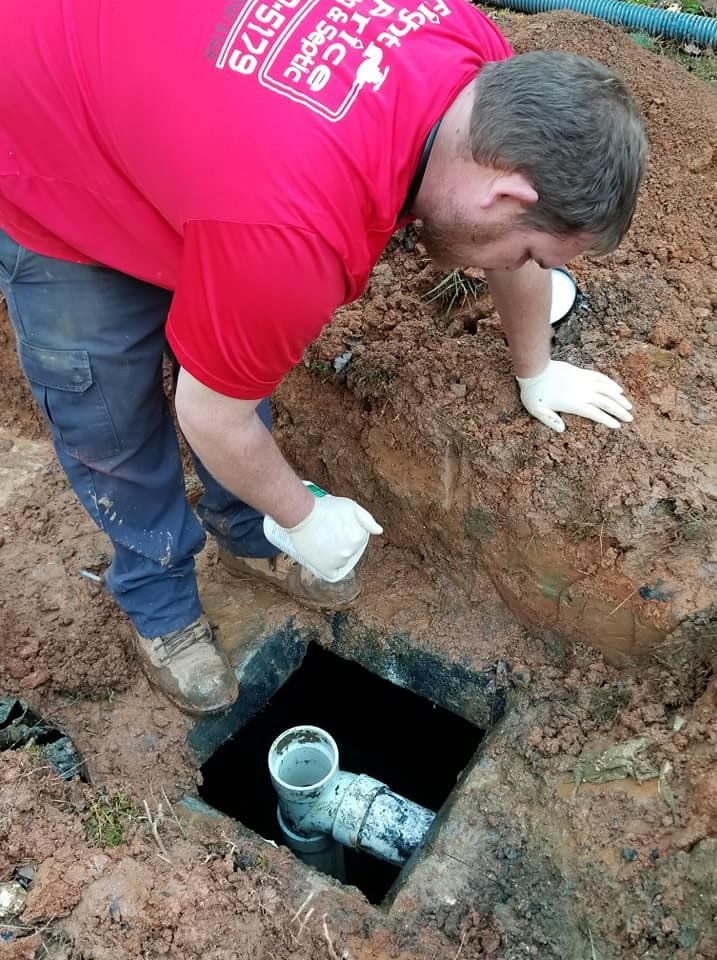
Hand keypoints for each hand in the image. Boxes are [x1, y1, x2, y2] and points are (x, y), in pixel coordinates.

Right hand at [264, 492, 382, 581]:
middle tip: (328, 534)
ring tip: (322, 543)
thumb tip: (379, 531)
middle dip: (340, 544)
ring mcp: (338, 560)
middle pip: (348, 551)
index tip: (337, 527)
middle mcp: (350, 551)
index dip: (347, 533)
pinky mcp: (324, 567)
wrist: (302, 514)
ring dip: (333, 555)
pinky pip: (331, 574)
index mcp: (359, 537)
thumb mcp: (350, 506)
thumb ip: (367, 519)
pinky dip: (329, 569)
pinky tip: (323, 561)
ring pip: (339, 561)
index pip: (356, 540)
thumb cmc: (325, 508)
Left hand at [517, 360, 632, 432]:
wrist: (534, 369)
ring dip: (619, 398)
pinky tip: (618, 389)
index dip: (608, 420)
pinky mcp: (582, 373)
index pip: (596, 414)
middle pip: (606, 402)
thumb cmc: (533, 393)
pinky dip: (611, 384)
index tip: (618, 426)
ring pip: (607, 390)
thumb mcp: (537, 410)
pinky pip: (601, 378)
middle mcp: (583, 392)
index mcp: (574, 403)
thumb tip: (562, 429)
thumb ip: (550, 420)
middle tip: (630, 418)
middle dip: (619, 411)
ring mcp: (584, 381)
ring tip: (629, 406)